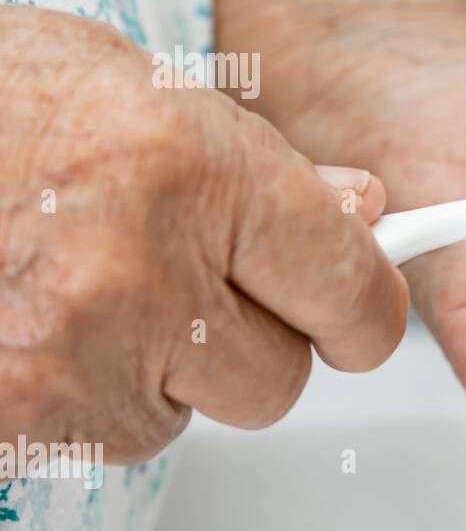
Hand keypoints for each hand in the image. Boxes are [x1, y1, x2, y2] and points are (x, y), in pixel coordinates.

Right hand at [0, 7, 408, 461]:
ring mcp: (70, 355)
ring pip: (192, 416)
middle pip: (280, 378)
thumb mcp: (146, 91)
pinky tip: (38, 321)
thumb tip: (363, 216)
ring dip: (164, 371)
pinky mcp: (17, 417)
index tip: (360, 316)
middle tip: (187, 282)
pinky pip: (110, 438)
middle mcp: (142, 269)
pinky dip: (91, 396)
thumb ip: (269, 169)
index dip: (365, 311)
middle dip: (250, 340)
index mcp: (194, 167)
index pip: (351, 289)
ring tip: (84, 285)